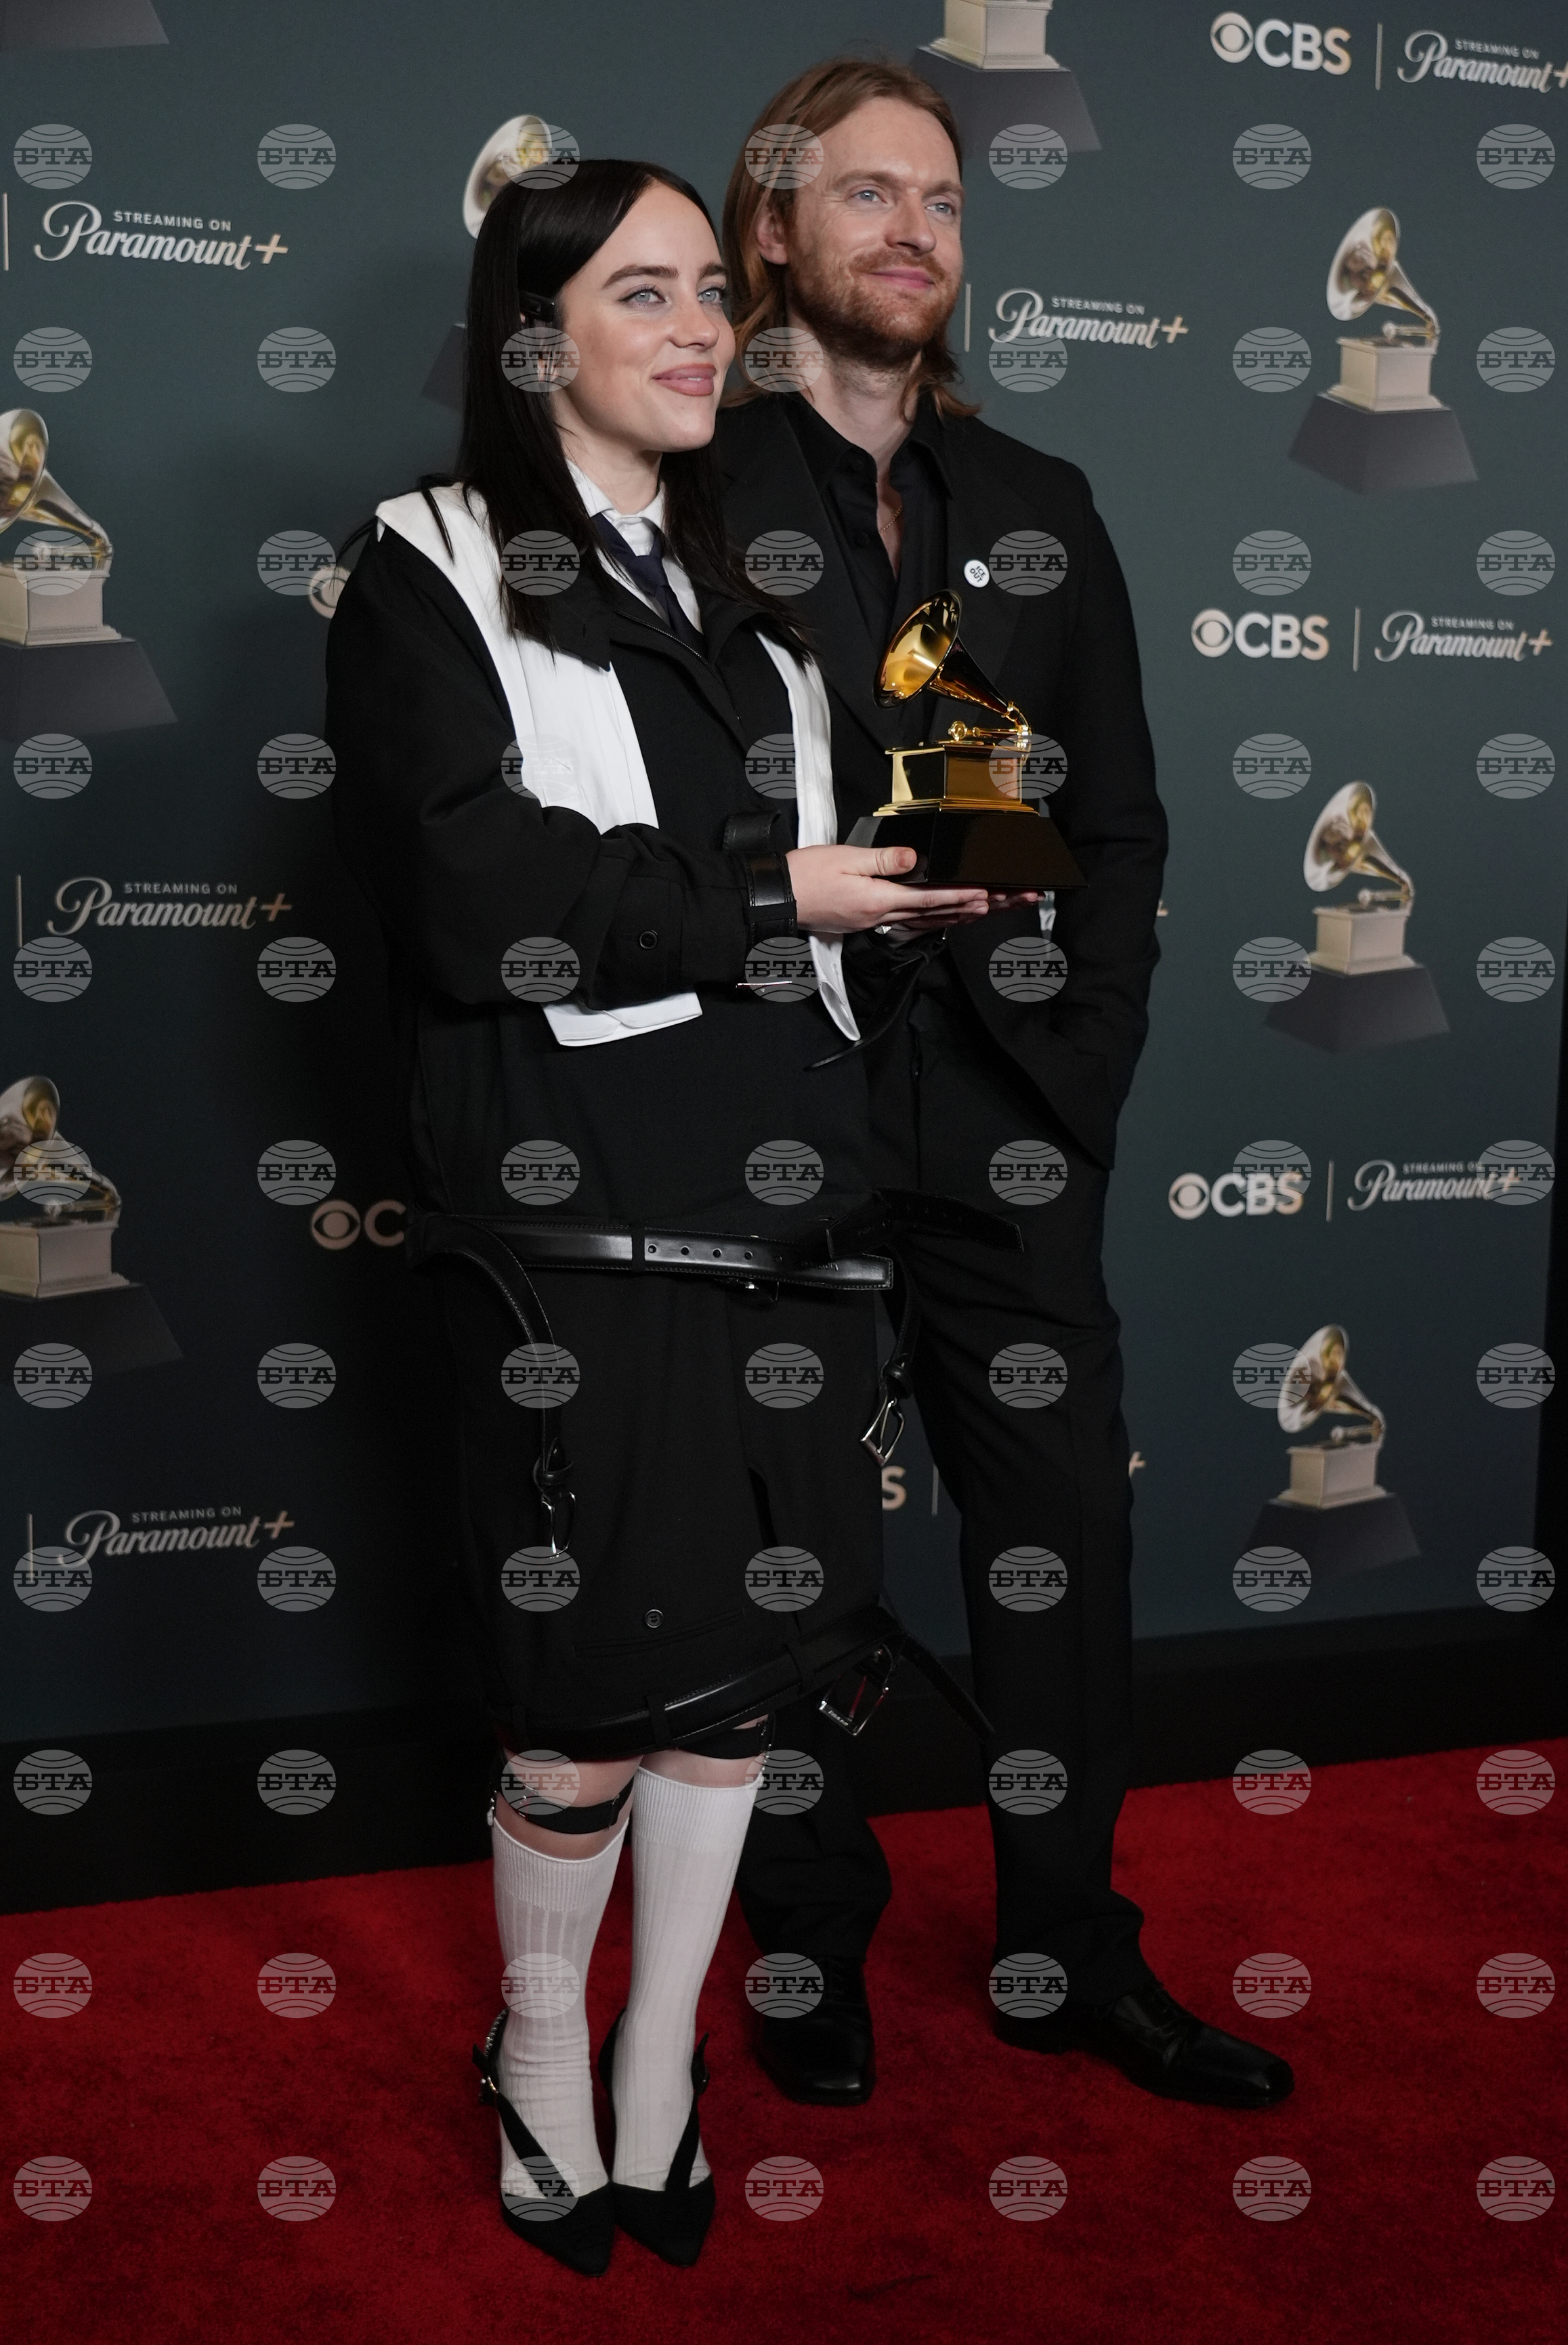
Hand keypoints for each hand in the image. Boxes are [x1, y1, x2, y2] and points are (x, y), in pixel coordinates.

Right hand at [786, 844, 990, 935]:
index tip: (982, 895)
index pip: (927, 899)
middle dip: (966, 909)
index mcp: (876, 900)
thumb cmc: (805, 876)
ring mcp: (872, 922)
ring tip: (979, 912)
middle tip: (996, 904)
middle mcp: (878, 917)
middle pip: (932, 914)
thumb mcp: (845, 858)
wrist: (779, 897)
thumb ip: (882, 859)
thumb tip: (913, 858)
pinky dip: (929, 921)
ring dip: (953, 917)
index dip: (958, 897)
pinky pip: (907, 924)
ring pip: (922, 922)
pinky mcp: (865, 922)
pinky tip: (940, 918)